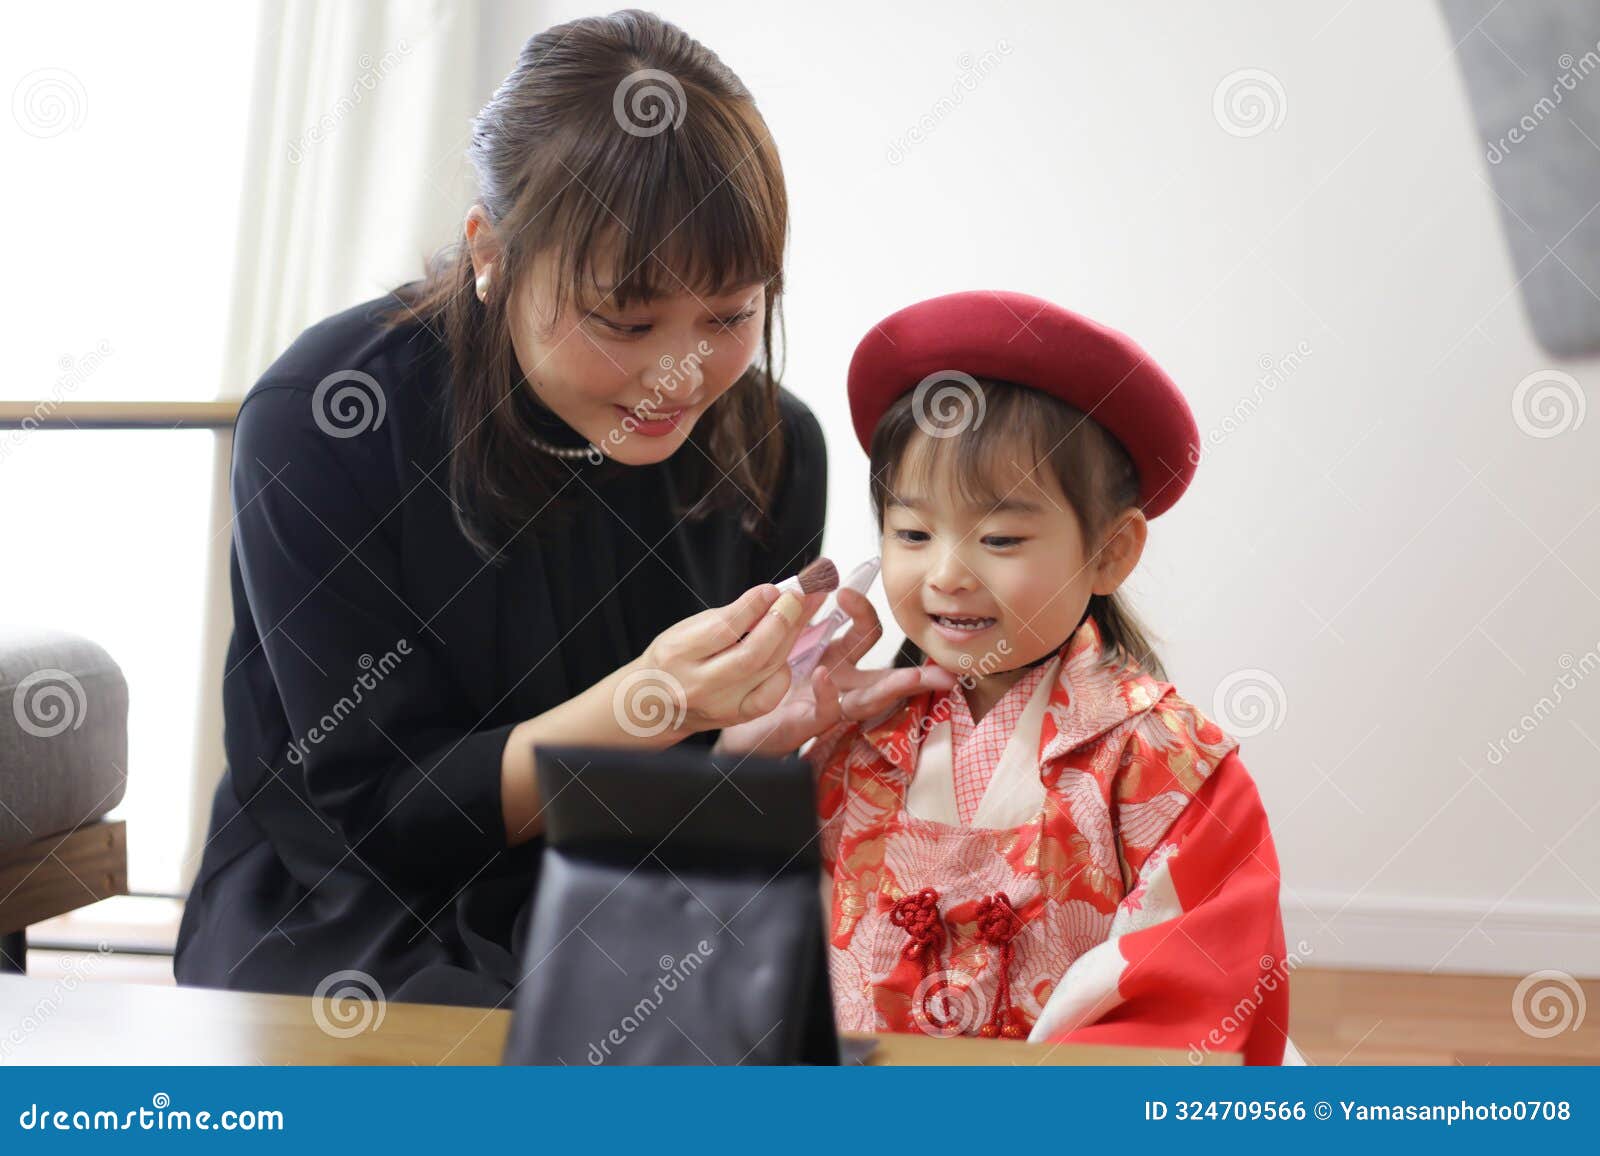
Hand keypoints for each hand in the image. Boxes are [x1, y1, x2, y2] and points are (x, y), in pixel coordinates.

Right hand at [632, 584, 828, 736]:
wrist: (656, 702)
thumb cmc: (673, 657)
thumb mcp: (687, 628)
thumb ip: (728, 616)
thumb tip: (770, 597)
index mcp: (678, 654)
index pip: (723, 630)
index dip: (753, 607)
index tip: (771, 590)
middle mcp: (699, 685)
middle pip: (751, 655)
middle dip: (780, 622)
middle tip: (796, 598)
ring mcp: (720, 705)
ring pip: (766, 670)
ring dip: (790, 637)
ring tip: (802, 612)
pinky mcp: (737, 717)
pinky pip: (771, 695)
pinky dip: (783, 670)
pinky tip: (786, 652)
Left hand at [711, 586, 957, 755]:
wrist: (734, 713)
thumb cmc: (765, 675)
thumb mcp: (785, 635)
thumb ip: (802, 610)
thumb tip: (815, 573)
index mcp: (837, 657)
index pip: (865, 634)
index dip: (864, 612)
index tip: (848, 589)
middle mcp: (840, 681)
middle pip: (884, 677)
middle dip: (914, 675)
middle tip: (940, 671)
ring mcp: (829, 704)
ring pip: (868, 699)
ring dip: (891, 689)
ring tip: (911, 678)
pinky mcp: (808, 722)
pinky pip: (827, 709)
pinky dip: (828, 692)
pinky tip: (824, 676)